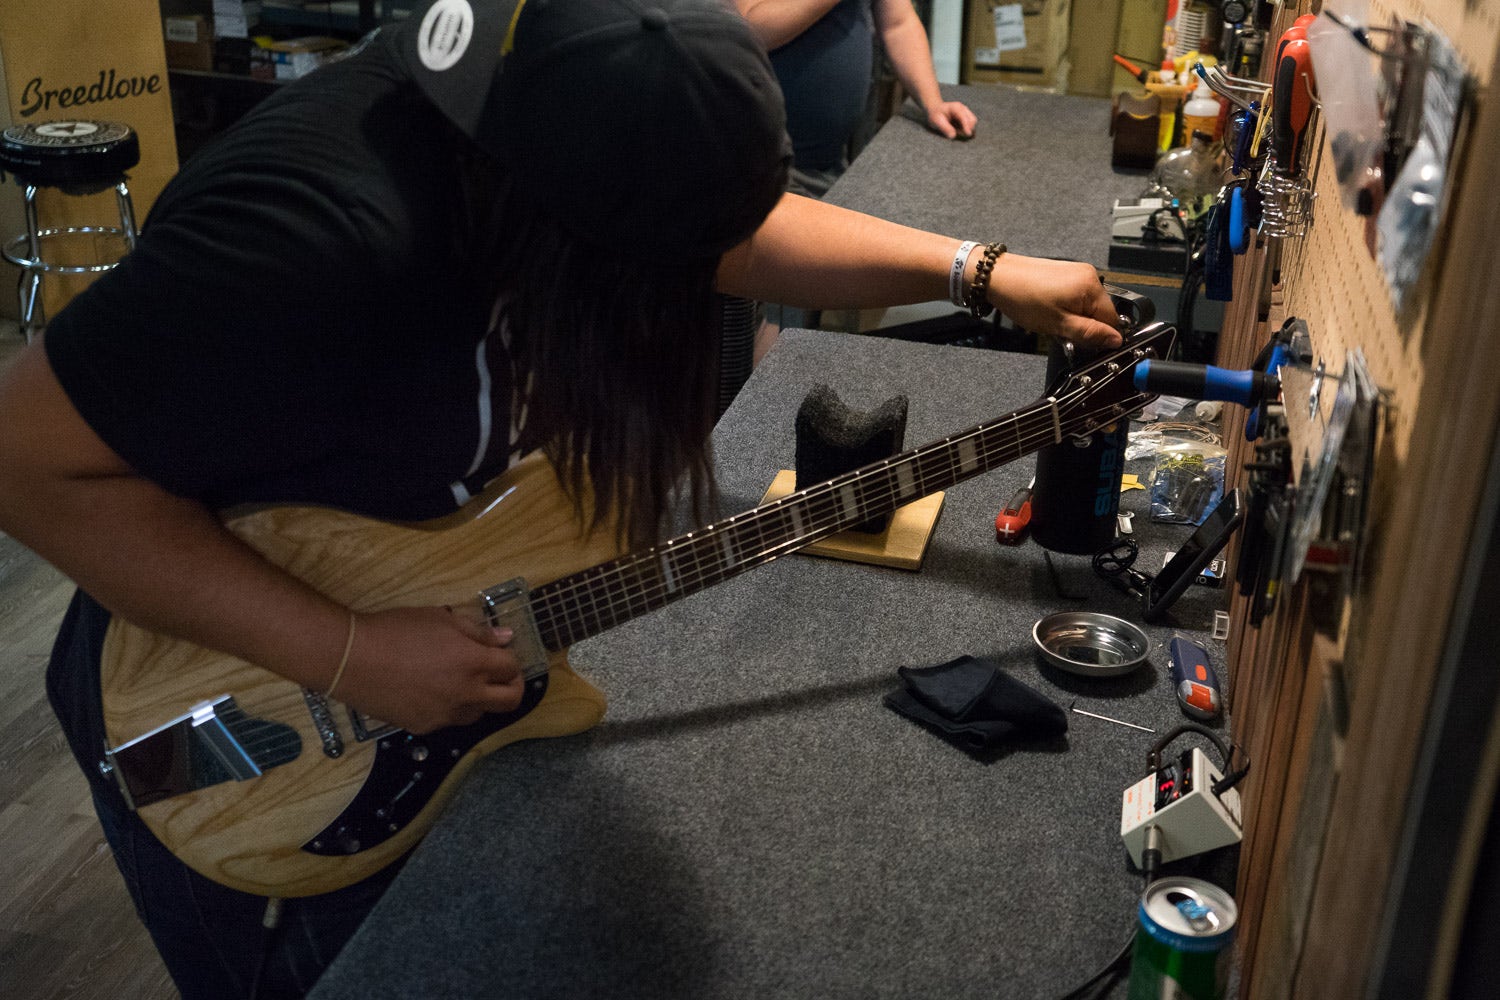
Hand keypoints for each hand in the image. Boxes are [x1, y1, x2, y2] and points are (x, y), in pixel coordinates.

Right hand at [333, 606, 524, 733]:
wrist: (353, 659)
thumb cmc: (397, 631)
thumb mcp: (442, 619)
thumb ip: (478, 631)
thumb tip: (505, 638)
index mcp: (474, 662)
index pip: (512, 668)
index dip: (511, 660)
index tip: (503, 655)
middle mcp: (466, 693)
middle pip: (510, 701)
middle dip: (513, 687)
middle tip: (501, 676)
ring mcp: (446, 715)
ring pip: (480, 714)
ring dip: (480, 699)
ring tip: (461, 681)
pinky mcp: (425, 727)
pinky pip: (450, 720)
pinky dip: (451, 708)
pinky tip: (433, 691)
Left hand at [925, 101, 976, 139]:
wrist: (935, 110)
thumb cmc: (935, 115)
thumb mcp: (937, 121)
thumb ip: (945, 128)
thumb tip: (953, 136)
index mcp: (956, 107)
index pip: (964, 117)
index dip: (967, 126)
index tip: (968, 134)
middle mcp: (963, 109)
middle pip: (972, 120)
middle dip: (968, 128)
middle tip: (958, 134)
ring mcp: (966, 113)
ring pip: (973, 123)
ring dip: (967, 130)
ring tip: (957, 132)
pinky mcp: (966, 118)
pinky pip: (970, 125)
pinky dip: (966, 130)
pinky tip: (958, 131)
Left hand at [987, 254, 1122, 349]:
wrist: (999, 277)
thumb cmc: (1024, 299)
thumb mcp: (1059, 324)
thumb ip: (1090, 333)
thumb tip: (1116, 340)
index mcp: (1092, 287)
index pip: (1112, 319)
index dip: (1098, 335)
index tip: (1080, 342)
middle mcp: (1090, 275)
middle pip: (1100, 311)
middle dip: (1085, 325)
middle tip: (1061, 330)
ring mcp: (1078, 271)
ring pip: (1088, 305)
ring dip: (1075, 317)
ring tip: (1052, 319)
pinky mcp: (1067, 272)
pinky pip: (1077, 296)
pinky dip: (1068, 307)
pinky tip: (1051, 310)